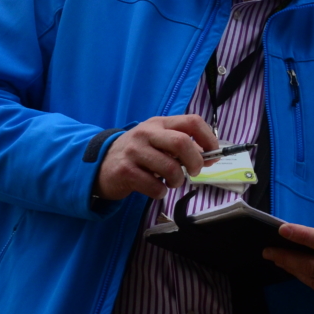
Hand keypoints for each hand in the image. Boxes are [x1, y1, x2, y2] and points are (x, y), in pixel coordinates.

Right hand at [94, 115, 216, 199]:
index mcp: (159, 123)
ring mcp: (134, 151)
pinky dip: (161, 192)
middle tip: (194, 172)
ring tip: (172, 183)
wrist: (101, 164)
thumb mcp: (157, 141)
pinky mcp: (125, 171)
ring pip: (170, 168)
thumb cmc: (137, 154)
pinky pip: (154, 186)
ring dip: (177, 181)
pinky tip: (156, 188)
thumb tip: (209, 156)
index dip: (208, 138)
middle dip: (195, 161)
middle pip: (181, 142)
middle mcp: (146, 133)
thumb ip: (181, 145)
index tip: (213, 154)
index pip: (191, 121)